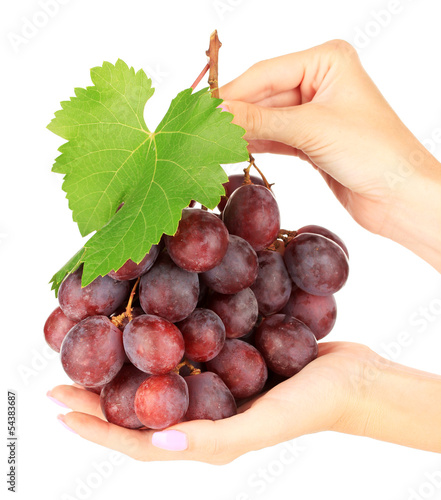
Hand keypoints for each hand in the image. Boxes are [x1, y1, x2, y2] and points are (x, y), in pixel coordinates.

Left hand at [48, 342, 375, 463]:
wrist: (351, 377)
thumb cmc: (312, 406)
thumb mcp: (263, 426)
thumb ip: (212, 439)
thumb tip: (153, 444)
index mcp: (202, 436)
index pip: (136, 440)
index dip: (95, 426)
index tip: (57, 404)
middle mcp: (201, 409)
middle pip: (138, 403)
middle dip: (99, 390)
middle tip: (61, 372)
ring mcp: (214, 380)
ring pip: (159, 372)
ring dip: (127, 360)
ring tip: (98, 339)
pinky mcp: (228, 353)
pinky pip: (187, 346)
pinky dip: (164, 335)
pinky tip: (152, 314)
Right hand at [220, 40, 440, 270]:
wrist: (400, 196)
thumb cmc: (374, 152)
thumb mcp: (312, 130)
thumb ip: (261, 122)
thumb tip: (217, 115)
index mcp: (328, 61)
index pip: (266, 73)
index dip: (232, 93)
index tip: (201, 110)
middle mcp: (320, 81)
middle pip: (264, 96)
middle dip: (235, 116)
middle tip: (202, 132)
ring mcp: (315, 111)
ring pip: (267, 119)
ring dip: (242, 132)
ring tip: (212, 144)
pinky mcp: (311, 140)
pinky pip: (275, 137)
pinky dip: (255, 144)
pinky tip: (234, 150)